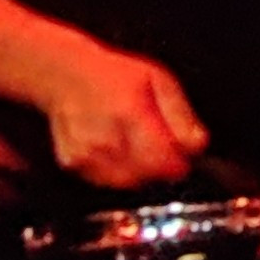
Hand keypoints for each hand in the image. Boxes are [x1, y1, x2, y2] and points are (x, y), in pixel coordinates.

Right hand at [41, 49, 208, 188]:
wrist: (64, 75)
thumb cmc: (112, 75)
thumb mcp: (158, 80)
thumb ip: (181, 115)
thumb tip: (196, 146)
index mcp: (130, 115)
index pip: (166, 163)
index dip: (178, 163)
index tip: (180, 156)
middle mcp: (106, 139)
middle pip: (148, 178)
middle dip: (158, 168)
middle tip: (156, 146)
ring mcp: (86, 154)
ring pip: (127, 183)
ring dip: (137, 172)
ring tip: (131, 144)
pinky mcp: (73, 164)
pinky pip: (105, 180)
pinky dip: (114, 171)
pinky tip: (112, 148)